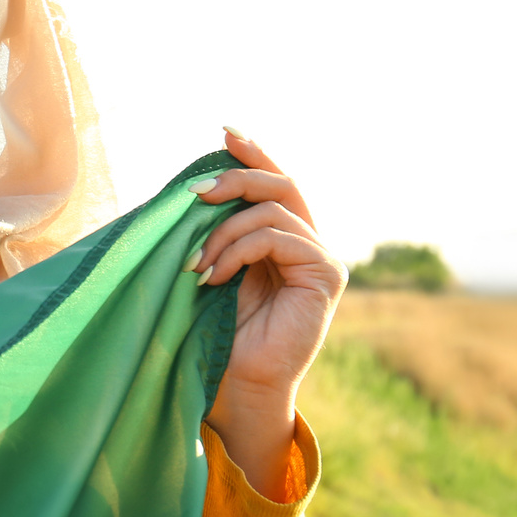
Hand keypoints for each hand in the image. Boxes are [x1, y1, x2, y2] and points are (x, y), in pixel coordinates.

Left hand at [187, 128, 345, 497]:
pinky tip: (214, 277)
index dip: (253, 153)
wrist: (237, 385)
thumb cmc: (215, 332)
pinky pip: (279, 237)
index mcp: (279, 237)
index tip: (225, 131)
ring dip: (223, 231)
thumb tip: (189, 188)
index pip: (272, 181)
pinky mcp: (327, 275)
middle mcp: (306, 242)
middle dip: (235, 177)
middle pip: (280, 183)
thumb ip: (211, 230)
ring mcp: (320, 258)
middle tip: (193, 195)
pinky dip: (238, 249)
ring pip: (272, 209)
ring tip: (195, 265)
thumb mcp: (208, 267)